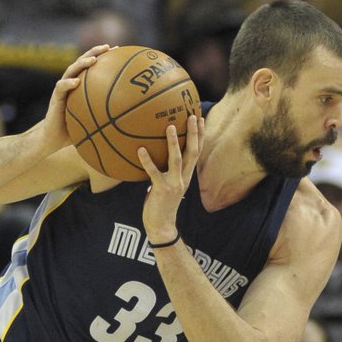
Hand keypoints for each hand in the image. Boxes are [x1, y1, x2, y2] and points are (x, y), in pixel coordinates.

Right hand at [43, 44, 110, 151]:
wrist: (53, 138)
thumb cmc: (75, 131)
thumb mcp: (95, 122)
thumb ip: (108, 116)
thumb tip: (133, 120)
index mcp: (81, 86)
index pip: (93, 67)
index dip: (103, 57)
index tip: (118, 50)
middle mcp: (72, 84)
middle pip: (82, 62)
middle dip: (94, 52)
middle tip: (107, 47)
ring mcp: (63, 89)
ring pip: (71, 71)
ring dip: (82, 63)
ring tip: (93, 60)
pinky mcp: (55, 98)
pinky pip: (61, 88)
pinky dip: (68, 83)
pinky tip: (76, 81)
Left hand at [139, 114, 202, 243]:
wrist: (162, 226)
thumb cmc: (161, 204)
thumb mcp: (168, 185)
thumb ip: (165, 172)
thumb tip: (152, 155)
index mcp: (186, 176)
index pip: (197, 152)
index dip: (200, 136)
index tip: (200, 119)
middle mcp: (184, 178)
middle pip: (193, 152)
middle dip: (194, 134)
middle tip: (192, 116)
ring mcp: (174, 184)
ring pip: (177, 159)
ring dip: (174, 142)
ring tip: (170, 126)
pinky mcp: (161, 189)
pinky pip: (154, 172)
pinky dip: (147, 161)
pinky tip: (140, 149)